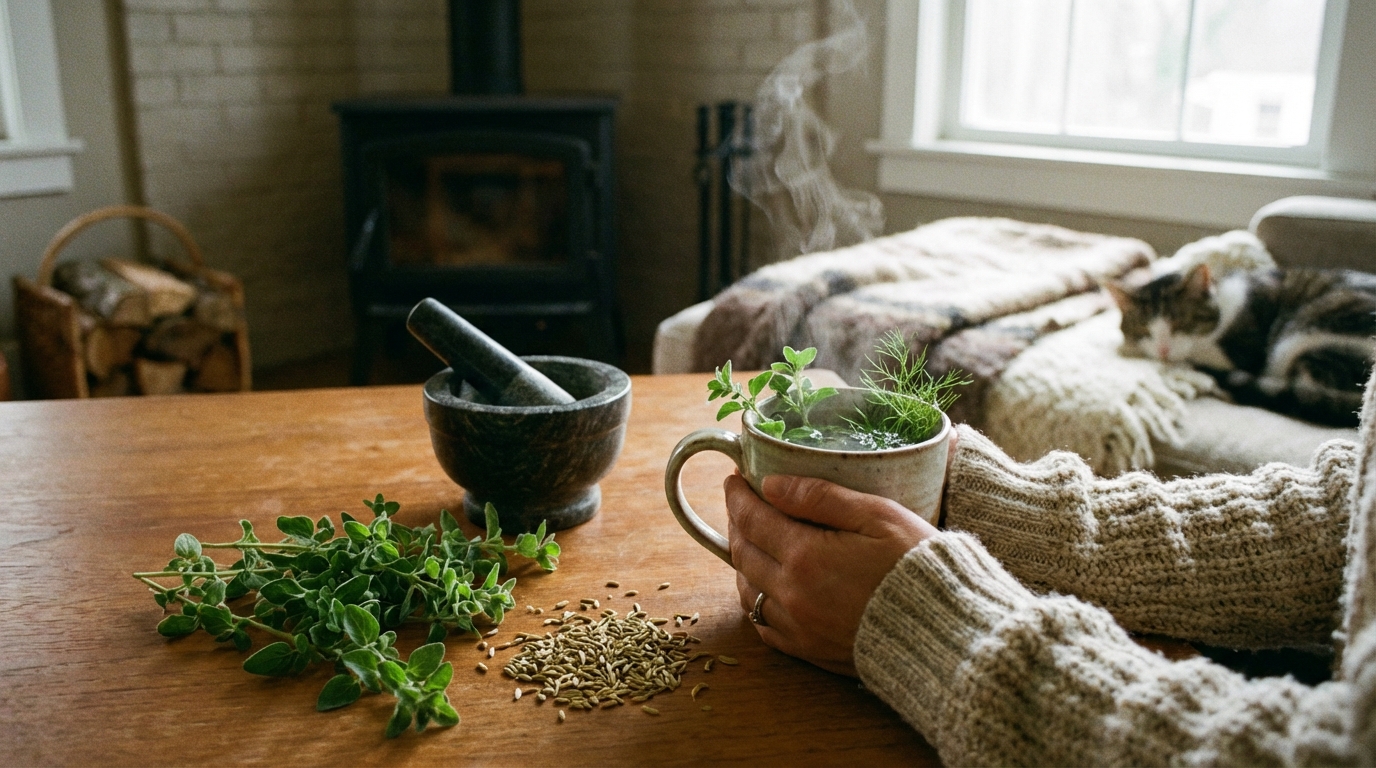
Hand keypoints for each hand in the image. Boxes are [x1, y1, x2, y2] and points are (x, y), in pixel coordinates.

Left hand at [724, 473, 938, 675]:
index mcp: (806, 556)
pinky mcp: (810, 651)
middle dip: (737, 524)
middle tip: (742, 505)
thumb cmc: (918, 566)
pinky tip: (766, 587)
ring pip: (748, 591)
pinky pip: (765, 626)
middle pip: (743, 554)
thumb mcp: (878, 516)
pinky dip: (757, 601)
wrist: (947, 634)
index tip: (733, 480)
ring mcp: (799, 626)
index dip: (738, 497)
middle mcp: (792, 594)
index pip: (753, 520)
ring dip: (742, 563)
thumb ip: (821, 498)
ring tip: (751, 542)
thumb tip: (771, 485)